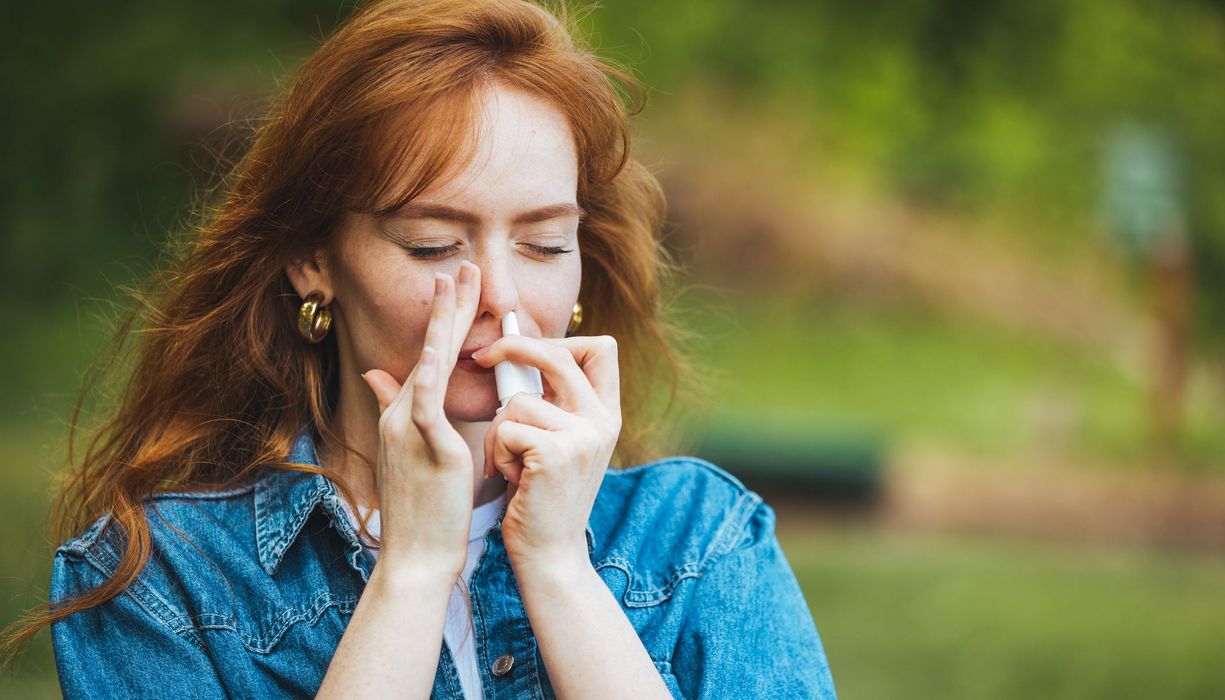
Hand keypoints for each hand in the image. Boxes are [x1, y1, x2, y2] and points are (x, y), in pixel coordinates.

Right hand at [359, 261, 481, 578]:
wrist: (415, 557)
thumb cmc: (421, 511)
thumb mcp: (407, 453)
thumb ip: (395, 411)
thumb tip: (377, 376)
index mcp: (404, 415)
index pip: (429, 355)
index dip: (445, 319)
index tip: (460, 284)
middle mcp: (401, 414)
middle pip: (428, 348)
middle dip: (447, 305)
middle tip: (463, 265)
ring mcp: (408, 430)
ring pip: (427, 365)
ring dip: (442, 322)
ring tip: (455, 283)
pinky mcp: (424, 449)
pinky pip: (425, 406)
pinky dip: (430, 375)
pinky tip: (441, 348)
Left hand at [470, 334, 621, 570]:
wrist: (550, 553)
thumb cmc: (542, 495)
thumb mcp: (560, 442)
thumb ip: (555, 402)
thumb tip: (519, 349)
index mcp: (606, 414)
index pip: (602, 348)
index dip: (562, 338)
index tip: (526, 345)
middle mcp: (602, 421)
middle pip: (557, 354)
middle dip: (513, 347)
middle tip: (483, 357)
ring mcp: (582, 436)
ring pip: (518, 400)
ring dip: (498, 431)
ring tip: (509, 463)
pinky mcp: (554, 453)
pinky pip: (505, 427)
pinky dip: (496, 452)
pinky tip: (510, 478)